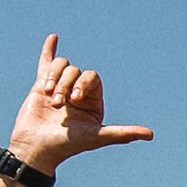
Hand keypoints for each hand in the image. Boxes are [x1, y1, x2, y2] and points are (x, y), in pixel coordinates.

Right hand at [8, 33, 153, 173]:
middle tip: (57, 104)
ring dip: (53, 78)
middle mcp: (77, 93)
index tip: (74, 99)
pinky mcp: (40, 86)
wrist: (35, 148)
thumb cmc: (66, 145)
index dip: (83, 83)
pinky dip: (49, 51)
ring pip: (60, 67)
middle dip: (65, 84)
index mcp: (92, 102)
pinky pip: (46, 64)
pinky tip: (53, 38)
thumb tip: (150, 135)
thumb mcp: (96, 137)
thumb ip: (122, 134)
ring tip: (47, 96)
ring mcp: (58, 88)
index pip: (92, 78)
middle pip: (75, 71)